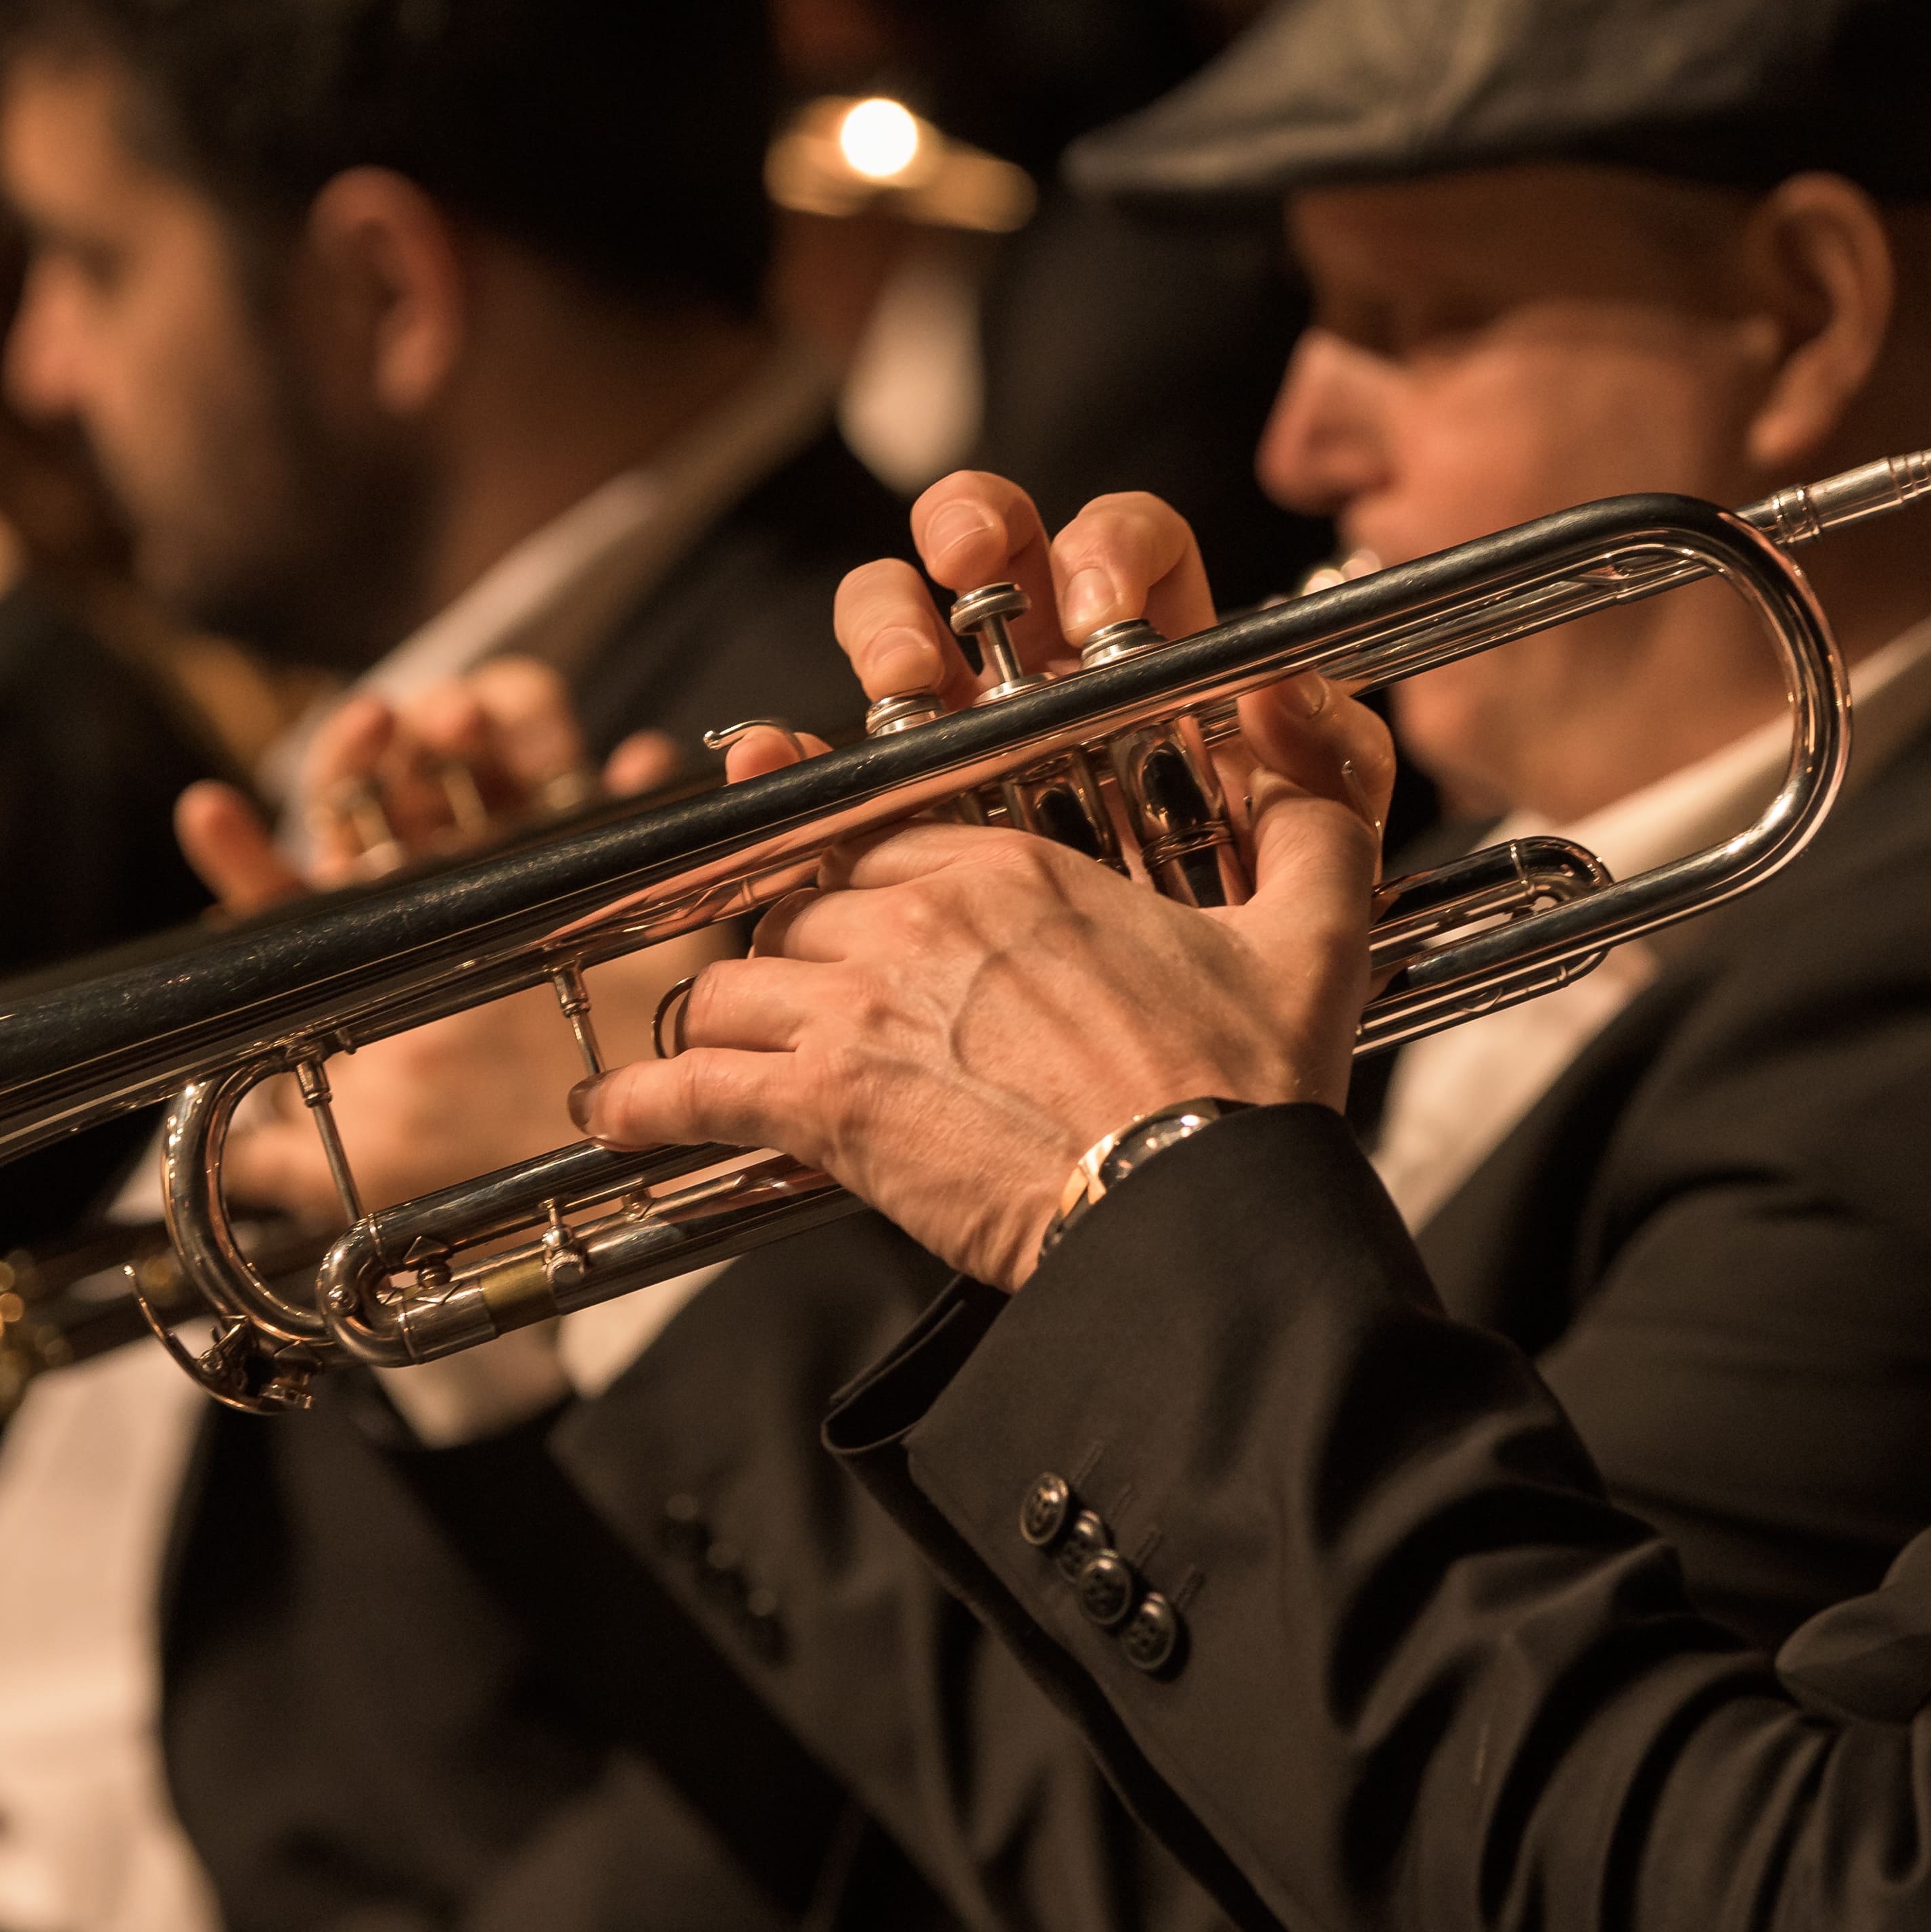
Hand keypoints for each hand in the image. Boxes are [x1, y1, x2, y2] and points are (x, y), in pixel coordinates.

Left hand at [170, 677, 718, 1438]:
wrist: (614, 1181)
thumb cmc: (483, 1171)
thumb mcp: (373, 1170)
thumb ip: (281, 1166)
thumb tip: (179, 1174)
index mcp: (377, 946)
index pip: (304, 876)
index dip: (254, 842)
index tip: (208, 811)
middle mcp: (449, 894)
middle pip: (403, 786)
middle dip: (390, 741)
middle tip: (395, 725)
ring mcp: (540, 874)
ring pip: (504, 762)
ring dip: (499, 721)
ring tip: (487, 718)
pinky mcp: (631, 879)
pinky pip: (638, 802)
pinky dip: (643, 776)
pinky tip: (641, 764)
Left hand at [567, 475, 1381, 1288]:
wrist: (1199, 1211)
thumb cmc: (1247, 1093)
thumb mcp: (1311, 934)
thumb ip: (1312, 820)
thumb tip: (1302, 719)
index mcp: (1013, 869)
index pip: (879, 849)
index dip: (851, 890)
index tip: (838, 916)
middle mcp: (921, 920)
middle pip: (793, 914)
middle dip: (785, 962)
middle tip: (791, 1011)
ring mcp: (863, 1010)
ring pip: (731, 983)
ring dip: (720, 1024)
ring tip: (714, 1062)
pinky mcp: (827, 1107)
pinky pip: (695, 1086)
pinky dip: (647, 1100)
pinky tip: (617, 1115)